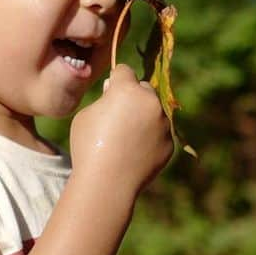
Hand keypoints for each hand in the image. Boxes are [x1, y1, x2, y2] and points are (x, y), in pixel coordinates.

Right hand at [69, 63, 173, 198]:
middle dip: (133, 96)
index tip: (108, 92)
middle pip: (143, 87)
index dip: (115, 81)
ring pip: (154, 110)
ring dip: (144, 116)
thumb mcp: (85, 115)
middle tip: (118, 115)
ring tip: (125, 137)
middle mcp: (150, 102)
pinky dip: (150, 137)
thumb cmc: (89, 146)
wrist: (107, 183)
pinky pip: (159, 132)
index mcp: (127, 90)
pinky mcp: (169, 142)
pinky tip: (133, 151)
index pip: (124, 71)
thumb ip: (103, 99)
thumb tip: (114, 91)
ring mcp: (163, 123)